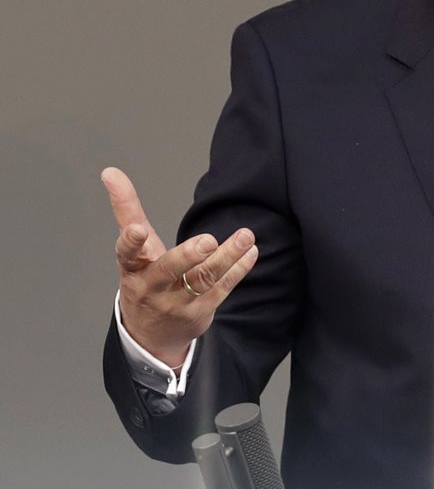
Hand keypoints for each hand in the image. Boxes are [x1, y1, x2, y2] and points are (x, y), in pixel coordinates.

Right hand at [103, 167, 257, 366]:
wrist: (151, 334)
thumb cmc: (143, 278)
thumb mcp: (132, 249)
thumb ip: (126, 209)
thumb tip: (110, 171)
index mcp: (132, 269)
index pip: (126, 255)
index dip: (130, 242)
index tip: (137, 229)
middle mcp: (152, 287)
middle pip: (168, 271)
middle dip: (187, 257)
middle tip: (207, 240)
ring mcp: (177, 302)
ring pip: (203, 279)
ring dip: (226, 258)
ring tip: (245, 236)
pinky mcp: (201, 311)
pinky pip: (222, 289)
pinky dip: (238, 270)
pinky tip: (250, 252)